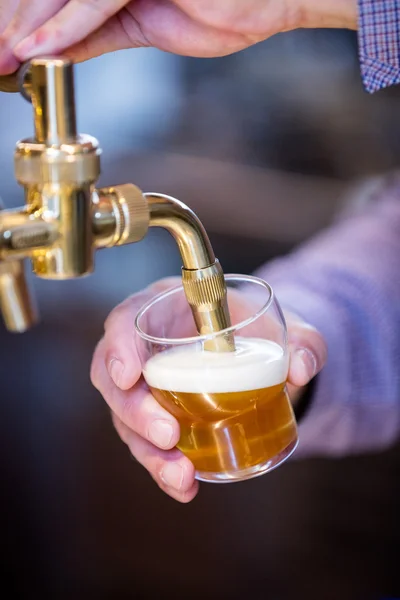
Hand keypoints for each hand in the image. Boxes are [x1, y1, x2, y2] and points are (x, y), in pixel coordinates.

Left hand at [1, 0, 357, 73]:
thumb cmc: (229, 4)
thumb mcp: (147, 25)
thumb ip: (97, 32)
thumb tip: (52, 48)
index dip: (24, 21)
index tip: (5, 51)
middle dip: (15, 24)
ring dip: (28, 25)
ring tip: (6, 56)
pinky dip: (66, 24)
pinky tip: (38, 48)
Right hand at [90, 277, 326, 502]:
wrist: (260, 352)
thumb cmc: (259, 329)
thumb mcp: (287, 325)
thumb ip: (304, 340)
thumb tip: (301, 368)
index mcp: (166, 309)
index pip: (126, 319)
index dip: (119, 346)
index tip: (129, 375)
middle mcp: (148, 350)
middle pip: (117, 380)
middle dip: (135, 412)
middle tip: (168, 435)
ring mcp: (149, 388)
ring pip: (127, 421)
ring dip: (148, 452)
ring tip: (180, 475)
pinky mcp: (158, 418)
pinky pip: (149, 445)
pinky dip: (163, 469)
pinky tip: (186, 487)